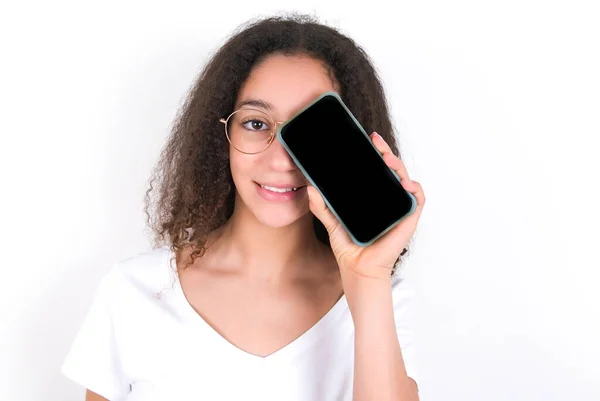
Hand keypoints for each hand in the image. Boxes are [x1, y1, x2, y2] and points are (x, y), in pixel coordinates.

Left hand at [307, 132, 425, 281]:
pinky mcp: (408, 218)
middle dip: (386, 152)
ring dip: (398, 166)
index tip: (368, 139)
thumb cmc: (349, 245)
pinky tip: (405, 183)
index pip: (377, 168)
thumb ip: (320, 206)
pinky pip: (418, 199)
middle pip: (391, 169)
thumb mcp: (331, 221)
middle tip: (376, 142)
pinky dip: (415, 189)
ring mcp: (399, 207)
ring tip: (387, 159)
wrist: (357, 268)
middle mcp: (388, 197)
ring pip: (405, 179)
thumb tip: (310, 187)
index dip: (375, 152)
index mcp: (373, 194)